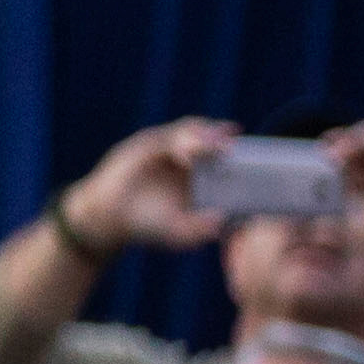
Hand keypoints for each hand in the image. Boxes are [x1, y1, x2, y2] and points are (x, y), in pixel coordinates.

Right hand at [59, 118, 234, 257]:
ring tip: (217, 148)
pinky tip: (188, 156)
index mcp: (199, 174)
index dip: (237, 152)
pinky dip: (178, 143)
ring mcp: (164, 149)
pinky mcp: (144, 145)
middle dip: (224, 139)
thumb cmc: (146, 225)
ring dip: (205, 137)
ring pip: (191, 131)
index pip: (223, 154)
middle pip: (210, 137)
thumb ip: (200, 230)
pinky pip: (165, 137)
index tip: (256, 155)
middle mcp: (184, 157)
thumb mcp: (179, 232)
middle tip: (235, 147)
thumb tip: (223, 222)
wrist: (108, 219)